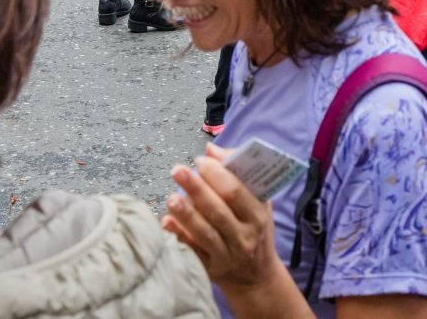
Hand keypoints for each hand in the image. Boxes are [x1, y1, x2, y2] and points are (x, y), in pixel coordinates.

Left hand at [164, 148, 286, 294]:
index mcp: (257, 216)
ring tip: (171, 197)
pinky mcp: (211, 270)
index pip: (236, 192)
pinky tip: (167, 222)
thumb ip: (238, 174)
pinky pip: (193, 252)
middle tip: (178, 170)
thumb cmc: (255, 231)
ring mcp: (227, 255)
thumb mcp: (259, 203)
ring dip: (187, 214)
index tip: (201, 160)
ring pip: (205, 233)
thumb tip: (211, 149)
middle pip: (218, 211)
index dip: (217, 174)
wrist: (257, 277)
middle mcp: (244, 236)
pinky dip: (180, 236)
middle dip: (197, 189)